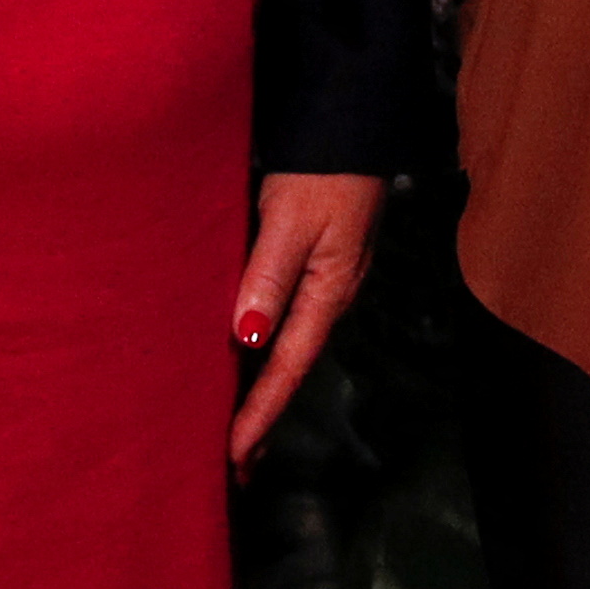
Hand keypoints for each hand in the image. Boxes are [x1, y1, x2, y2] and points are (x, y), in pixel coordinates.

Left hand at [228, 172, 388, 465]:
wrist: (354, 123)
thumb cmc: (321, 169)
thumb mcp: (290, 221)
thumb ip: (267, 276)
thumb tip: (246, 338)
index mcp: (329, 292)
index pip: (288, 367)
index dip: (260, 412)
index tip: (234, 454)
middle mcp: (330, 296)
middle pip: (292, 368)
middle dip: (265, 416)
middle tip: (236, 465)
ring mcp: (326, 281)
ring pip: (290, 346)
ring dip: (264, 387)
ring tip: (239, 428)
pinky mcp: (316, 262)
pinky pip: (287, 318)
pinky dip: (267, 349)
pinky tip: (249, 356)